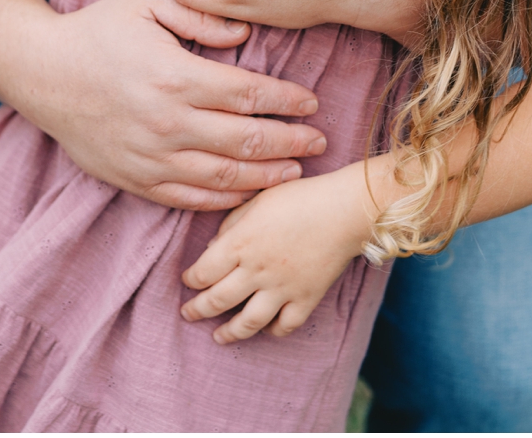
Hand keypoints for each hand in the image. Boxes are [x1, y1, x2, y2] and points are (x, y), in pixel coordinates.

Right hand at [16, 0, 326, 209]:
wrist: (41, 72)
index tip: (312, 102)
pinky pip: (190, 199)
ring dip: (266, 177)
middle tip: (319, 139)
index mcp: (174, 76)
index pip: (248, 95)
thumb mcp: (148, 2)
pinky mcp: (135, 180)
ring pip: (224, 179)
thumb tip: (246, 34)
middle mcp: (167, 123)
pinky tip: (250, 190)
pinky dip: (226, 199)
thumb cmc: (99, 30)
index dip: (286, 102)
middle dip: (290, 142)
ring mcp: (150, 158)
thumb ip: (200, 12)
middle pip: (245, 142)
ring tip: (296, 169)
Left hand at [180, 163, 374, 341]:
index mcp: (241, 242)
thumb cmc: (300, 196)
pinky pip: (284, 326)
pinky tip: (265, 328)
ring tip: (218, 336)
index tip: (186, 280)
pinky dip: (272, 331)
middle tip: (188, 313)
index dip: (190, 280)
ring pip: (247, 322)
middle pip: (217, 300)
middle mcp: (256, 270)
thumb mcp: (258, 199)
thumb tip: (213, 249)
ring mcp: (281, 288)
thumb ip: (232, 224)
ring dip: (229, 332)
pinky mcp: (306, 299)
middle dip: (197, 310)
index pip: (203, 272)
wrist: (344, 209)